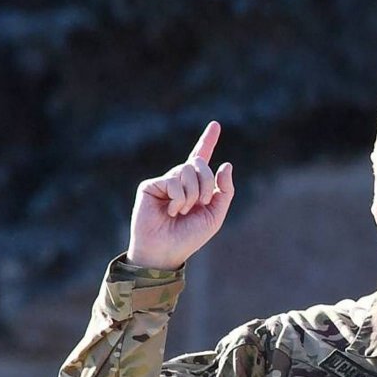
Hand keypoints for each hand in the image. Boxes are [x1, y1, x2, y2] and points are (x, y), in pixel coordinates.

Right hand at [125, 121, 235, 268]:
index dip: (208, 140)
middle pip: (200, 163)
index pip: (202, 158)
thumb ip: (224, 191)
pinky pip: (173, 180)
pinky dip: (178, 198)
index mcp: (195, 185)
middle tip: (200, 204)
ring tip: (181, 211)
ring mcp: (164, 181)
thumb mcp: (215, 215)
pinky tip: (170, 211)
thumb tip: (225, 164)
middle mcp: (179, 180)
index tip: (215, 124)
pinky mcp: (151, 185)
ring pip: (187, 170)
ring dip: (192, 195)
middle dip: (206, 184)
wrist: (165, 251)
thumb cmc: (189, 237)